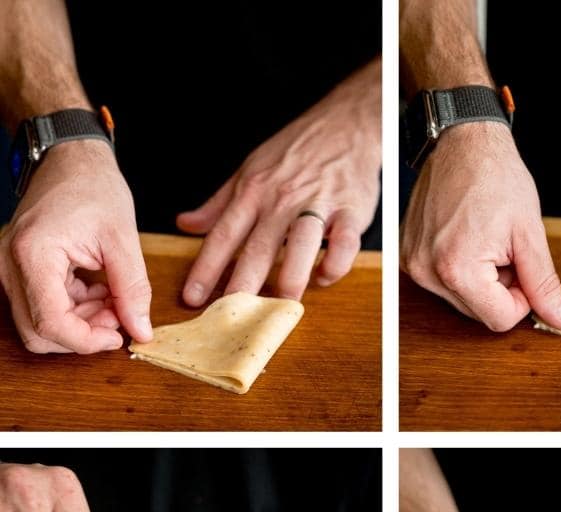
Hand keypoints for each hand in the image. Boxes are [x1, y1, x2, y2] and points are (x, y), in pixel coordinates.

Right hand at [0, 141, 151, 351]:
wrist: (70, 158)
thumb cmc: (92, 186)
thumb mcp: (122, 238)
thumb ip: (133, 290)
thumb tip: (141, 332)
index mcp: (33, 253)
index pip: (50, 323)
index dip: (87, 341)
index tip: (119, 336)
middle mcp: (11, 263)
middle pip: (39, 332)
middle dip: (83, 334)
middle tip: (118, 314)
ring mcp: (12, 267)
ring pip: (41, 325)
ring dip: (81, 325)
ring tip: (112, 300)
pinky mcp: (20, 270)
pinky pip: (44, 308)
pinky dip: (74, 311)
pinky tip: (98, 293)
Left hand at [177, 67, 380, 304]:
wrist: (345, 123)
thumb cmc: (295, 151)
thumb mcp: (249, 170)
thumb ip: (218, 203)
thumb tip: (185, 224)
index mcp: (253, 191)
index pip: (224, 234)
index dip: (206, 267)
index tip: (192, 297)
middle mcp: (281, 199)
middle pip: (259, 247)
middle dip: (242, 283)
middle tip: (230, 315)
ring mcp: (317, 204)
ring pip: (302, 245)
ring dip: (291, 277)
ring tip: (282, 304)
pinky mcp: (350, 211)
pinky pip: (343, 244)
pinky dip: (335, 264)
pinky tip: (323, 278)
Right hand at [400, 126, 560, 331]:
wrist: (462, 139)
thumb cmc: (496, 176)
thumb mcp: (529, 234)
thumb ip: (544, 285)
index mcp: (457, 270)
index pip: (501, 320)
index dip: (521, 297)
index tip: (520, 263)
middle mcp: (428, 272)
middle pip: (481, 313)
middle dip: (500, 286)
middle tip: (502, 246)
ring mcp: (414, 264)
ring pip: (464, 301)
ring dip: (482, 278)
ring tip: (483, 237)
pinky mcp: (409, 255)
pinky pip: (445, 282)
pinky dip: (462, 267)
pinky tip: (466, 236)